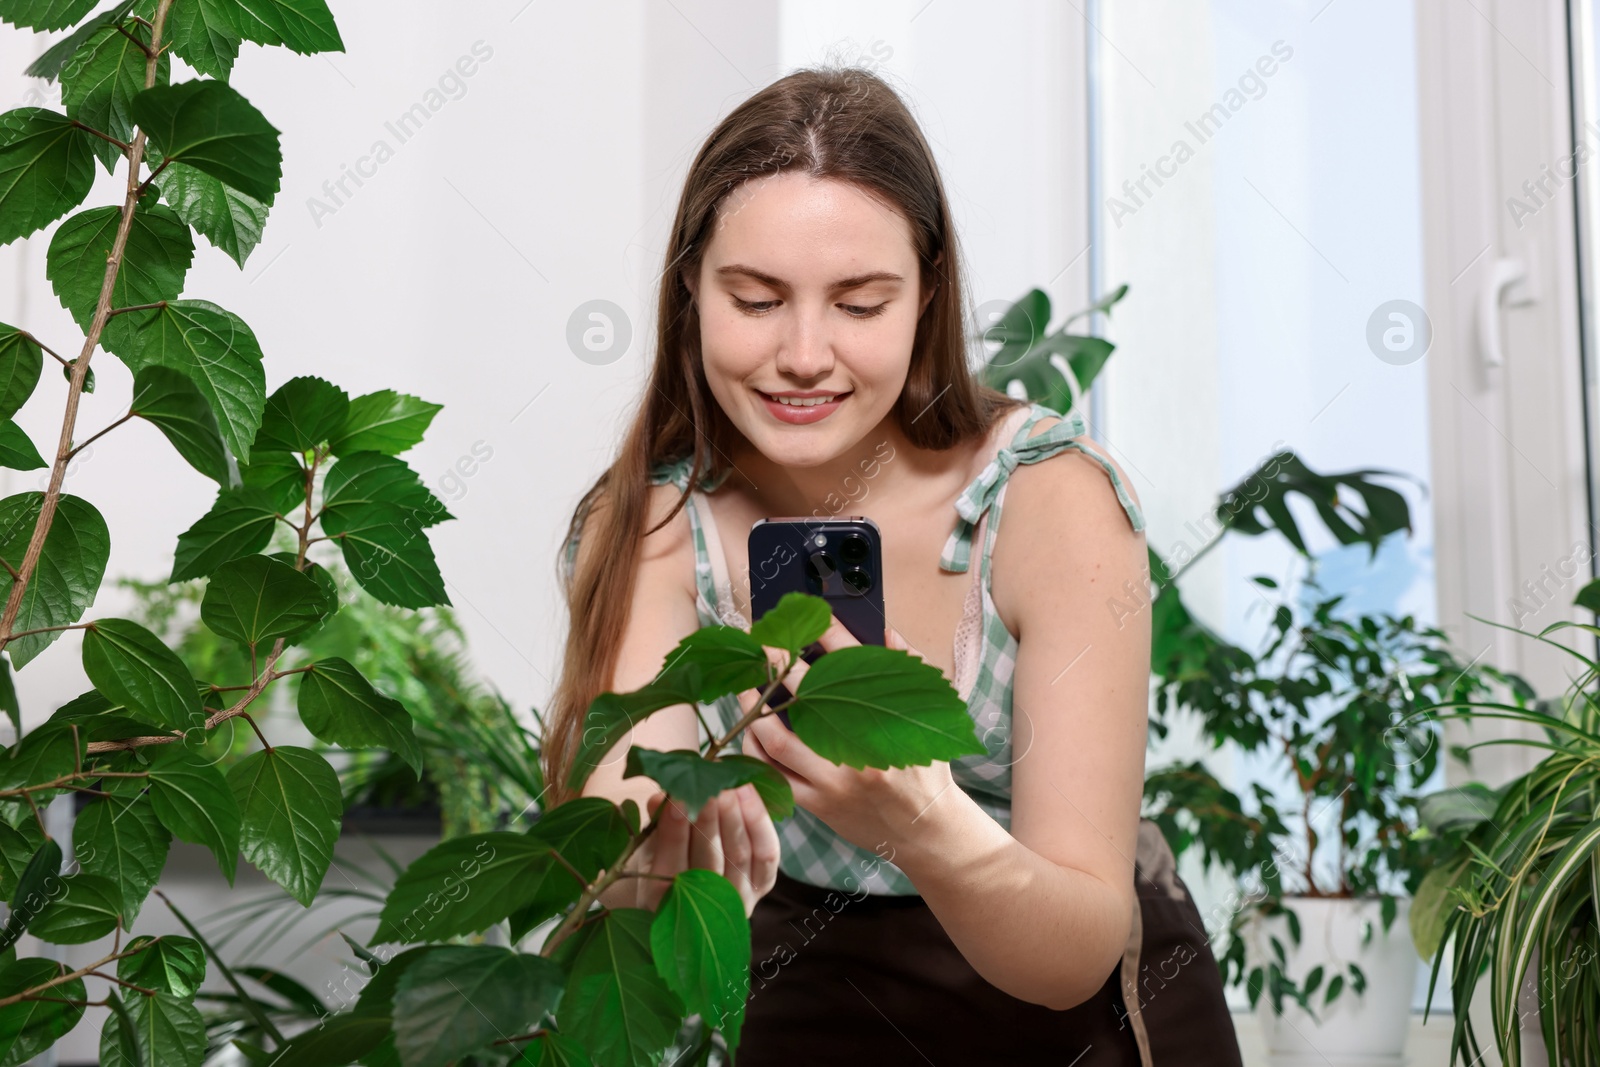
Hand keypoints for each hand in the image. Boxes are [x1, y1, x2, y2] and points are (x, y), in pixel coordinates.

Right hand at [627, 784, 779, 916]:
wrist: (696, 885)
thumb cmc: (666, 858)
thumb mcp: (650, 845)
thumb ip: (656, 824)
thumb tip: (662, 799)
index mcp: (662, 900)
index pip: (670, 865)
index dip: (674, 831)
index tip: (677, 798)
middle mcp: (702, 908)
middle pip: (709, 860)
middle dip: (709, 819)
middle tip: (710, 787)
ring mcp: (737, 901)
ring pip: (739, 856)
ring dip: (734, 817)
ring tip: (729, 786)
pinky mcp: (762, 886)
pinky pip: (766, 855)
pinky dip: (759, 823)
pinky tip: (747, 794)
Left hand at [739, 617, 963, 858]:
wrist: (927, 831)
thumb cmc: (926, 769)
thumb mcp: (930, 716)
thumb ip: (910, 670)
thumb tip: (886, 632)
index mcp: (886, 721)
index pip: (853, 663)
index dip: (829, 633)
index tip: (813, 616)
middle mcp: (857, 751)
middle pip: (805, 697)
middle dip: (778, 665)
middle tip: (762, 642)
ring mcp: (833, 780)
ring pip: (777, 741)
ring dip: (753, 710)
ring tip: (744, 686)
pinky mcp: (818, 804)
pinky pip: (774, 776)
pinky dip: (756, 752)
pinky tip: (749, 731)